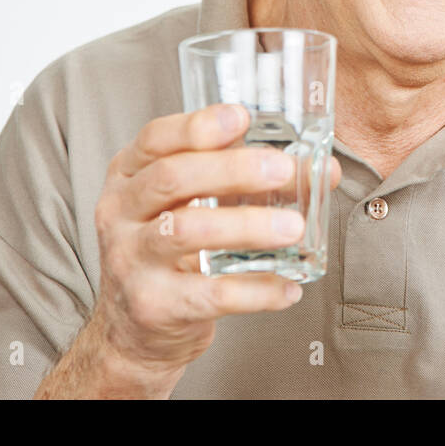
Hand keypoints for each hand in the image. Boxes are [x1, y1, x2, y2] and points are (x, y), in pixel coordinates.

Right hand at [56, 103, 341, 396]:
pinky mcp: (153, 306)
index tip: (241, 117)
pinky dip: (255, 291)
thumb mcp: (193, 203)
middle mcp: (121, 213)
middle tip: (283, 169)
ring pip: (185, 231)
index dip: (196, 126)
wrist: (135, 328)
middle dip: (232, 170)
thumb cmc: (171, 250)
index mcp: (130, 176)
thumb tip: (323, 170)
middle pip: (172, 178)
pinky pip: (209, 295)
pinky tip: (287, 287)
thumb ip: (246, 179)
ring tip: (293, 227)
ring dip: (247, 226)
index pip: (154, 139)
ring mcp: (132, 260)